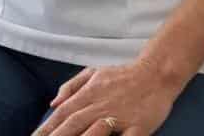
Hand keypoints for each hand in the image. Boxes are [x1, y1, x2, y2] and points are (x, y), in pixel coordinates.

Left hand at [32, 58, 181, 135]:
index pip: (64, 112)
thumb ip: (71, 86)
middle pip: (74, 122)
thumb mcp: (93, 73)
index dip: (48, 126)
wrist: (155, 74)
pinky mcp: (138, 127)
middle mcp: (100, 104)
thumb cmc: (122, 76)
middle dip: (57, 135)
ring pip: (95, 131)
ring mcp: (120, 116)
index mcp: (89, 93)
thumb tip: (52, 102)